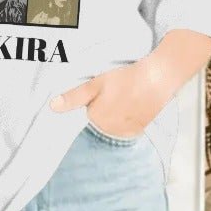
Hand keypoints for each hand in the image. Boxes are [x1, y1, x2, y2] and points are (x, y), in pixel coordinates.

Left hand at [49, 57, 169, 139]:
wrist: (157, 79)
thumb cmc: (125, 78)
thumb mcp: (95, 84)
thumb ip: (74, 97)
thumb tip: (52, 107)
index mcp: (95, 117)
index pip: (90, 111)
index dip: (98, 98)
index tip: (108, 90)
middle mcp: (108, 130)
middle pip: (102, 120)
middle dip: (108, 107)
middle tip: (120, 91)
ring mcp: (125, 132)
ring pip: (115, 124)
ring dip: (120, 114)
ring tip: (130, 96)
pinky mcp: (139, 131)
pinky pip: (129, 127)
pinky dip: (132, 118)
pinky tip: (138, 104)